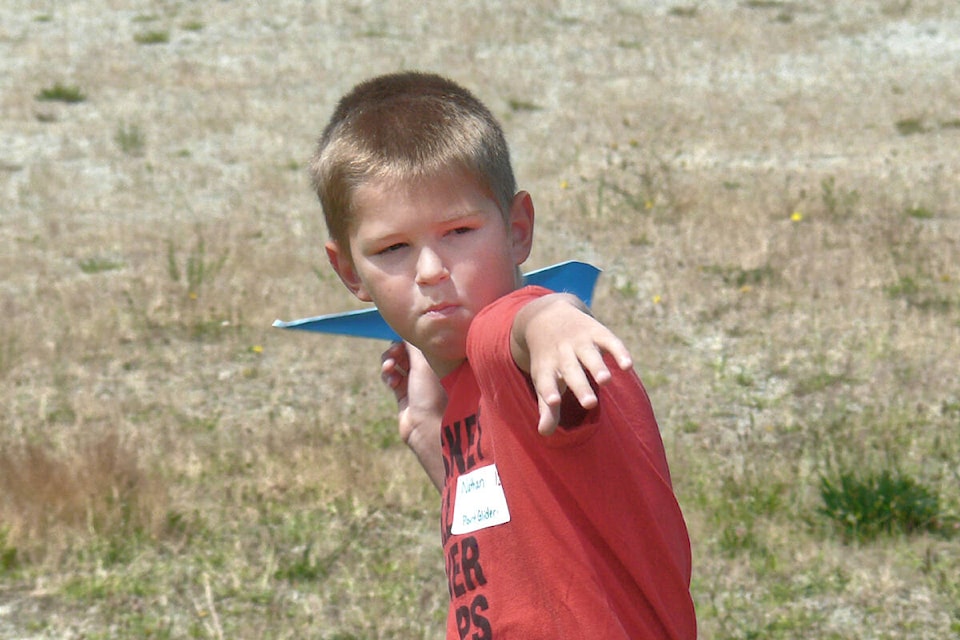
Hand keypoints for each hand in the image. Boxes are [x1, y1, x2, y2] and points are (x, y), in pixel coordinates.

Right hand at [381, 341, 446, 489]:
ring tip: (389, 366)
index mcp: (441, 358)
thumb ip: (413, 343)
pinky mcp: (404, 393)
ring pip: (397, 362)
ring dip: (389, 361)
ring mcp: (416, 381)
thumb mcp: (424, 361)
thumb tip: (405, 327)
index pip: (422, 339)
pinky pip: (392, 376)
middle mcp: (430, 368)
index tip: (401, 335)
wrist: (427, 427)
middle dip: (396, 348)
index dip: (409, 336)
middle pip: (407, 349)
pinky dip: (388, 375)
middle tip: (393, 353)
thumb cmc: (432, 392)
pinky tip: (391, 380)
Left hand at [511, 294, 632, 435]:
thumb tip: (545, 433)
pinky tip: (627, 366)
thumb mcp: (544, 379)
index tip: (553, 402)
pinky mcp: (597, 332)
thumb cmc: (548, 359)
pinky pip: (609, 341)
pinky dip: (618, 352)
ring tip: (605, 381)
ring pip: (589, 355)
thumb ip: (547, 407)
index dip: (548, 392)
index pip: (546, 381)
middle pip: (570, 371)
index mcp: (547, 367)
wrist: (547, 317)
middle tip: (590, 404)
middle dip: (580, 386)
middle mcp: (562, 353)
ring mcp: (580, 341)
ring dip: (597, 367)